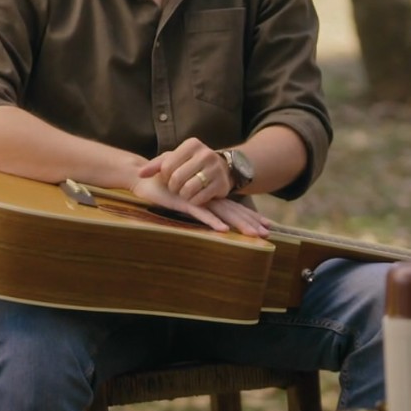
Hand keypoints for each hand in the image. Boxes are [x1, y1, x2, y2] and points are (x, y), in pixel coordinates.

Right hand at [132, 158, 271, 237]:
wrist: (142, 176)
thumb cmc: (162, 184)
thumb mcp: (183, 196)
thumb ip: (195, 204)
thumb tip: (211, 216)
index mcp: (208, 196)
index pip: (233, 207)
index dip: (249, 215)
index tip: (265, 225)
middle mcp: (205, 197)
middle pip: (232, 211)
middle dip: (250, 222)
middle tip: (267, 233)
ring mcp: (195, 199)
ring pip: (221, 213)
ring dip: (238, 224)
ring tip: (253, 234)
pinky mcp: (182, 202)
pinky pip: (200, 213)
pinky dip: (211, 221)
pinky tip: (223, 230)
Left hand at [138, 137, 231, 205]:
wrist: (221, 169)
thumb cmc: (191, 164)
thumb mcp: (174, 159)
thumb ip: (156, 165)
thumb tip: (140, 174)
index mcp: (192, 145)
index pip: (167, 166)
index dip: (164, 176)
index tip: (168, 177)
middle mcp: (206, 154)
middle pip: (176, 178)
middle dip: (172, 187)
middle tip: (175, 187)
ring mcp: (216, 169)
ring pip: (188, 189)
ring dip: (182, 195)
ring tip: (184, 192)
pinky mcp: (222, 185)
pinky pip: (200, 199)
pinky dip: (193, 201)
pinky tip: (194, 197)